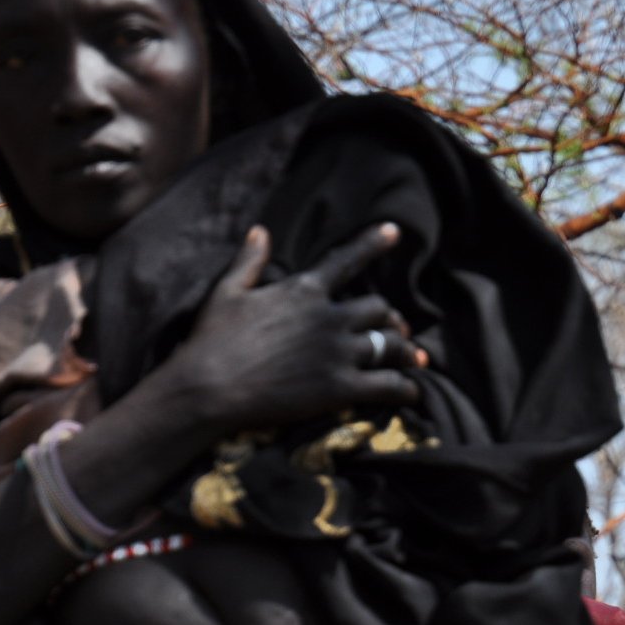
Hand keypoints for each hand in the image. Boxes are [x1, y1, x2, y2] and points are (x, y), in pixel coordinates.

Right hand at [173, 222, 426, 431]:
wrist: (209, 387)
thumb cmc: (211, 339)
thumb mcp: (226, 291)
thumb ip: (249, 260)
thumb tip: (259, 230)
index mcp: (304, 290)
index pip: (347, 261)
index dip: (373, 244)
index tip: (395, 233)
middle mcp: (329, 317)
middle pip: (378, 310)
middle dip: (391, 320)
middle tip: (399, 330)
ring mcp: (337, 352)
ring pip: (389, 346)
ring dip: (405, 352)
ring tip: (415, 360)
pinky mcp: (340, 387)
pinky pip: (387, 385)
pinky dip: (405, 389)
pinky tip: (414, 393)